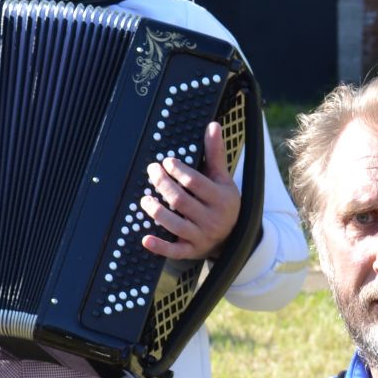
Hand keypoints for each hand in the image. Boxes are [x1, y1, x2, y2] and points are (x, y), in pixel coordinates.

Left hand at [140, 122, 239, 260]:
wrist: (233, 237)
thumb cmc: (223, 202)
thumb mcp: (223, 179)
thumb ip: (216, 154)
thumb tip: (213, 126)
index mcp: (221, 198)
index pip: (195, 182)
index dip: (177, 170)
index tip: (166, 162)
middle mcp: (212, 219)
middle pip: (180, 201)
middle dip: (162, 185)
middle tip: (151, 172)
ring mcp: (202, 237)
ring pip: (175, 225)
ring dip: (156, 211)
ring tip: (145, 200)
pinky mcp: (192, 251)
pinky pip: (175, 251)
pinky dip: (160, 247)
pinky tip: (146, 239)